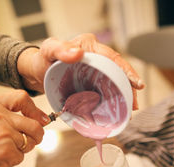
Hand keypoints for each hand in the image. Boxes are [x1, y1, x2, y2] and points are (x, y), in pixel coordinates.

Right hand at [0, 90, 46, 166]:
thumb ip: (8, 109)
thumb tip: (41, 118)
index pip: (23, 98)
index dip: (36, 110)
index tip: (42, 119)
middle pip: (34, 125)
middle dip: (38, 134)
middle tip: (32, 138)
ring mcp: (4, 135)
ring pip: (30, 141)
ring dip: (24, 146)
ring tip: (7, 146)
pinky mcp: (7, 152)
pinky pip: (22, 155)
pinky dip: (15, 157)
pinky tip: (1, 155)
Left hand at [17, 33, 144, 109]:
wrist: (38, 73)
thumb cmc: (43, 59)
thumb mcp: (48, 50)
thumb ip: (60, 49)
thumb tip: (78, 53)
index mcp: (90, 46)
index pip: (113, 58)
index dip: (127, 71)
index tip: (136, 84)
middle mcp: (97, 57)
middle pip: (119, 72)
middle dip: (129, 88)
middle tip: (133, 105)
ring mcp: (96, 71)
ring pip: (115, 83)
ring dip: (124, 97)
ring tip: (129, 111)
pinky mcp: (93, 83)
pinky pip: (106, 91)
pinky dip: (112, 101)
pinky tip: (116, 112)